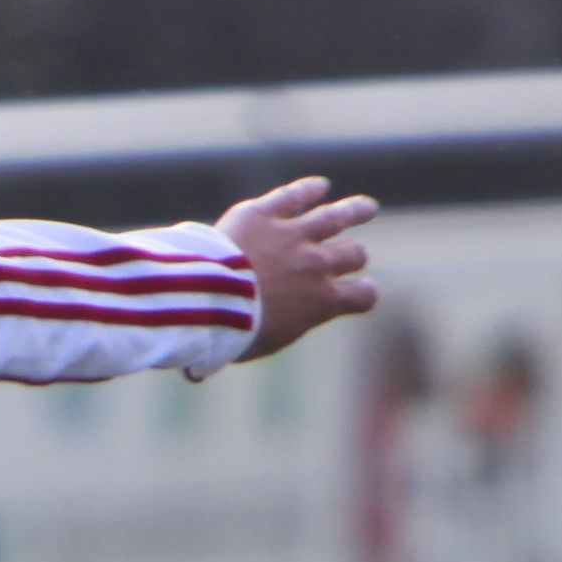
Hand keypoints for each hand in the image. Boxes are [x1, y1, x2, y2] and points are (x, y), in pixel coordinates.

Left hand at [218, 177, 378, 360]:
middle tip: (353, 255)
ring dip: (355, 210)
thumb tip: (195, 375)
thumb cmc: (230, 332)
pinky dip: (308, 189)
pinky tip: (318, 186)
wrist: (210, 298)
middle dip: (354, 256)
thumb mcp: (246, 348)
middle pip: (353, 254)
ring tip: (366, 207)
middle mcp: (317, 265)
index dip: (365, 293)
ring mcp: (294, 235)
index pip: (363, 295)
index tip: (362, 292)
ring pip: (337, 216)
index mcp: (322, 301)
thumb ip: (242, 345)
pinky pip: (295, 195)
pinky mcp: (265, 213)